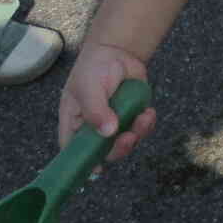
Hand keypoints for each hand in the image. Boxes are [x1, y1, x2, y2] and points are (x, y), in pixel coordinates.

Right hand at [59, 41, 157, 158]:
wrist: (117, 52)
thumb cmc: (94, 68)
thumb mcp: (88, 87)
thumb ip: (95, 110)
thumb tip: (108, 132)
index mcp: (74, 123)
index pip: (73, 150)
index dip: (83, 163)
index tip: (97, 170)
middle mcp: (93, 128)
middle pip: (104, 152)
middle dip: (119, 149)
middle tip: (129, 137)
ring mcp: (114, 125)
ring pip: (126, 143)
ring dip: (137, 135)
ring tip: (143, 117)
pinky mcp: (131, 119)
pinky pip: (140, 131)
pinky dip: (146, 125)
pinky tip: (148, 112)